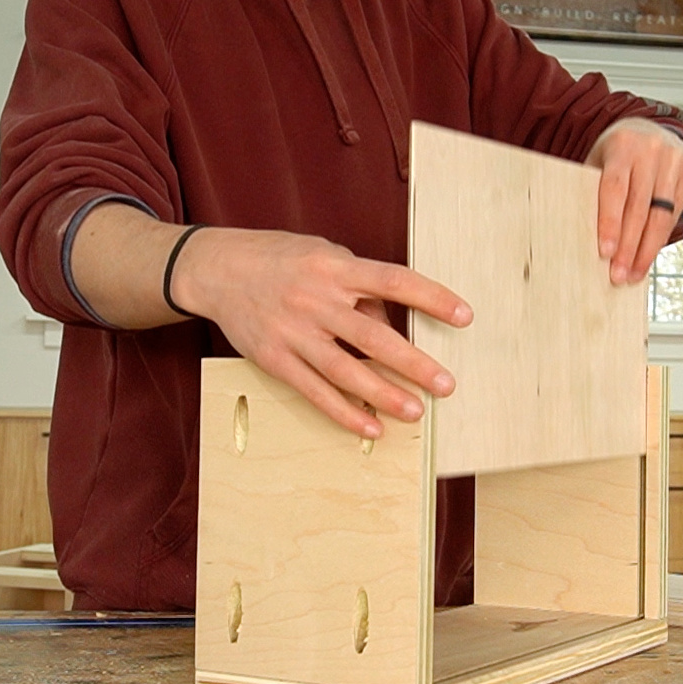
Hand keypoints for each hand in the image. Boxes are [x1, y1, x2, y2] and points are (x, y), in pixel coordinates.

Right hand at [173, 228, 472, 437]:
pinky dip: (344, 412)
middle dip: (413, 363)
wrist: (217, 269)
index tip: (465, 316)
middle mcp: (316, 300)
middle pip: (373, 335)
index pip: (393, 280)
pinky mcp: (274, 358)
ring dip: (383, 394)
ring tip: (416, 412)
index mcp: (335, 267)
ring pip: (345, 370)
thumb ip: (360, 287)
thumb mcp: (325, 256)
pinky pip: (314, 391)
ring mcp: (293, 332)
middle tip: (446, 384)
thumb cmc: (281, 260)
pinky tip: (372, 427)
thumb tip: (394, 324)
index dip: (432, 298)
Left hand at [586, 117, 682, 284]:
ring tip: (632, 274)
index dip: (611, 222)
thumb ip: (593, 191)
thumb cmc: (616, 156)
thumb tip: (583, 237)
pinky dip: (659, 240)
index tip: (605, 252)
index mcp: (623, 145)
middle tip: (618, 275)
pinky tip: (646, 258)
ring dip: (646, 251)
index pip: (615, 188)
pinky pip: (674, 215)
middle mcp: (651, 149)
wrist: (651, 131)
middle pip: (640, 207)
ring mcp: (674, 160)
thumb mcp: (600, 163)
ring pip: (661, 216)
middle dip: (629, 246)